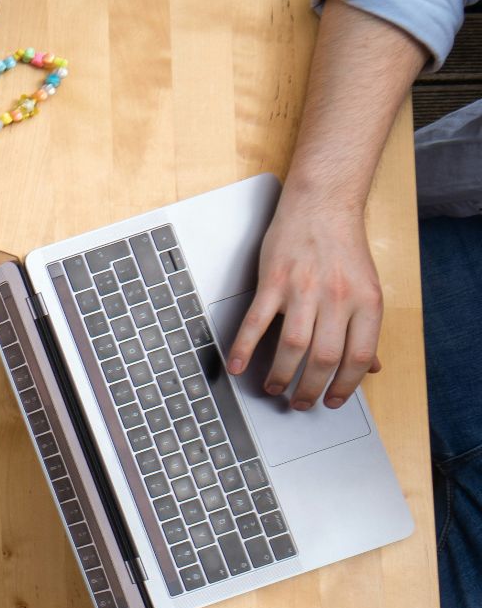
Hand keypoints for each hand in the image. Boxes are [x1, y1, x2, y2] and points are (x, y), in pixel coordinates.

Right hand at [227, 191, 382, 410]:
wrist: (323, 205)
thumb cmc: (343, 246)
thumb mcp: (367, 287)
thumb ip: (366, 328)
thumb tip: (370, 366)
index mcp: (366, 302)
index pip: (359, 357)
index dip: (345, 386)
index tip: (333, 401)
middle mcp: (337, 298)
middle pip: (324, 358)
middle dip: (310, 389)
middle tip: (299, 403)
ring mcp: (304, 290)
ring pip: (293, 347)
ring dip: (281, 375)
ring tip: (273, 388)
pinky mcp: (274, 282)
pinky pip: (257, 323)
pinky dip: (245, 348)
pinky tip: (238, 365)